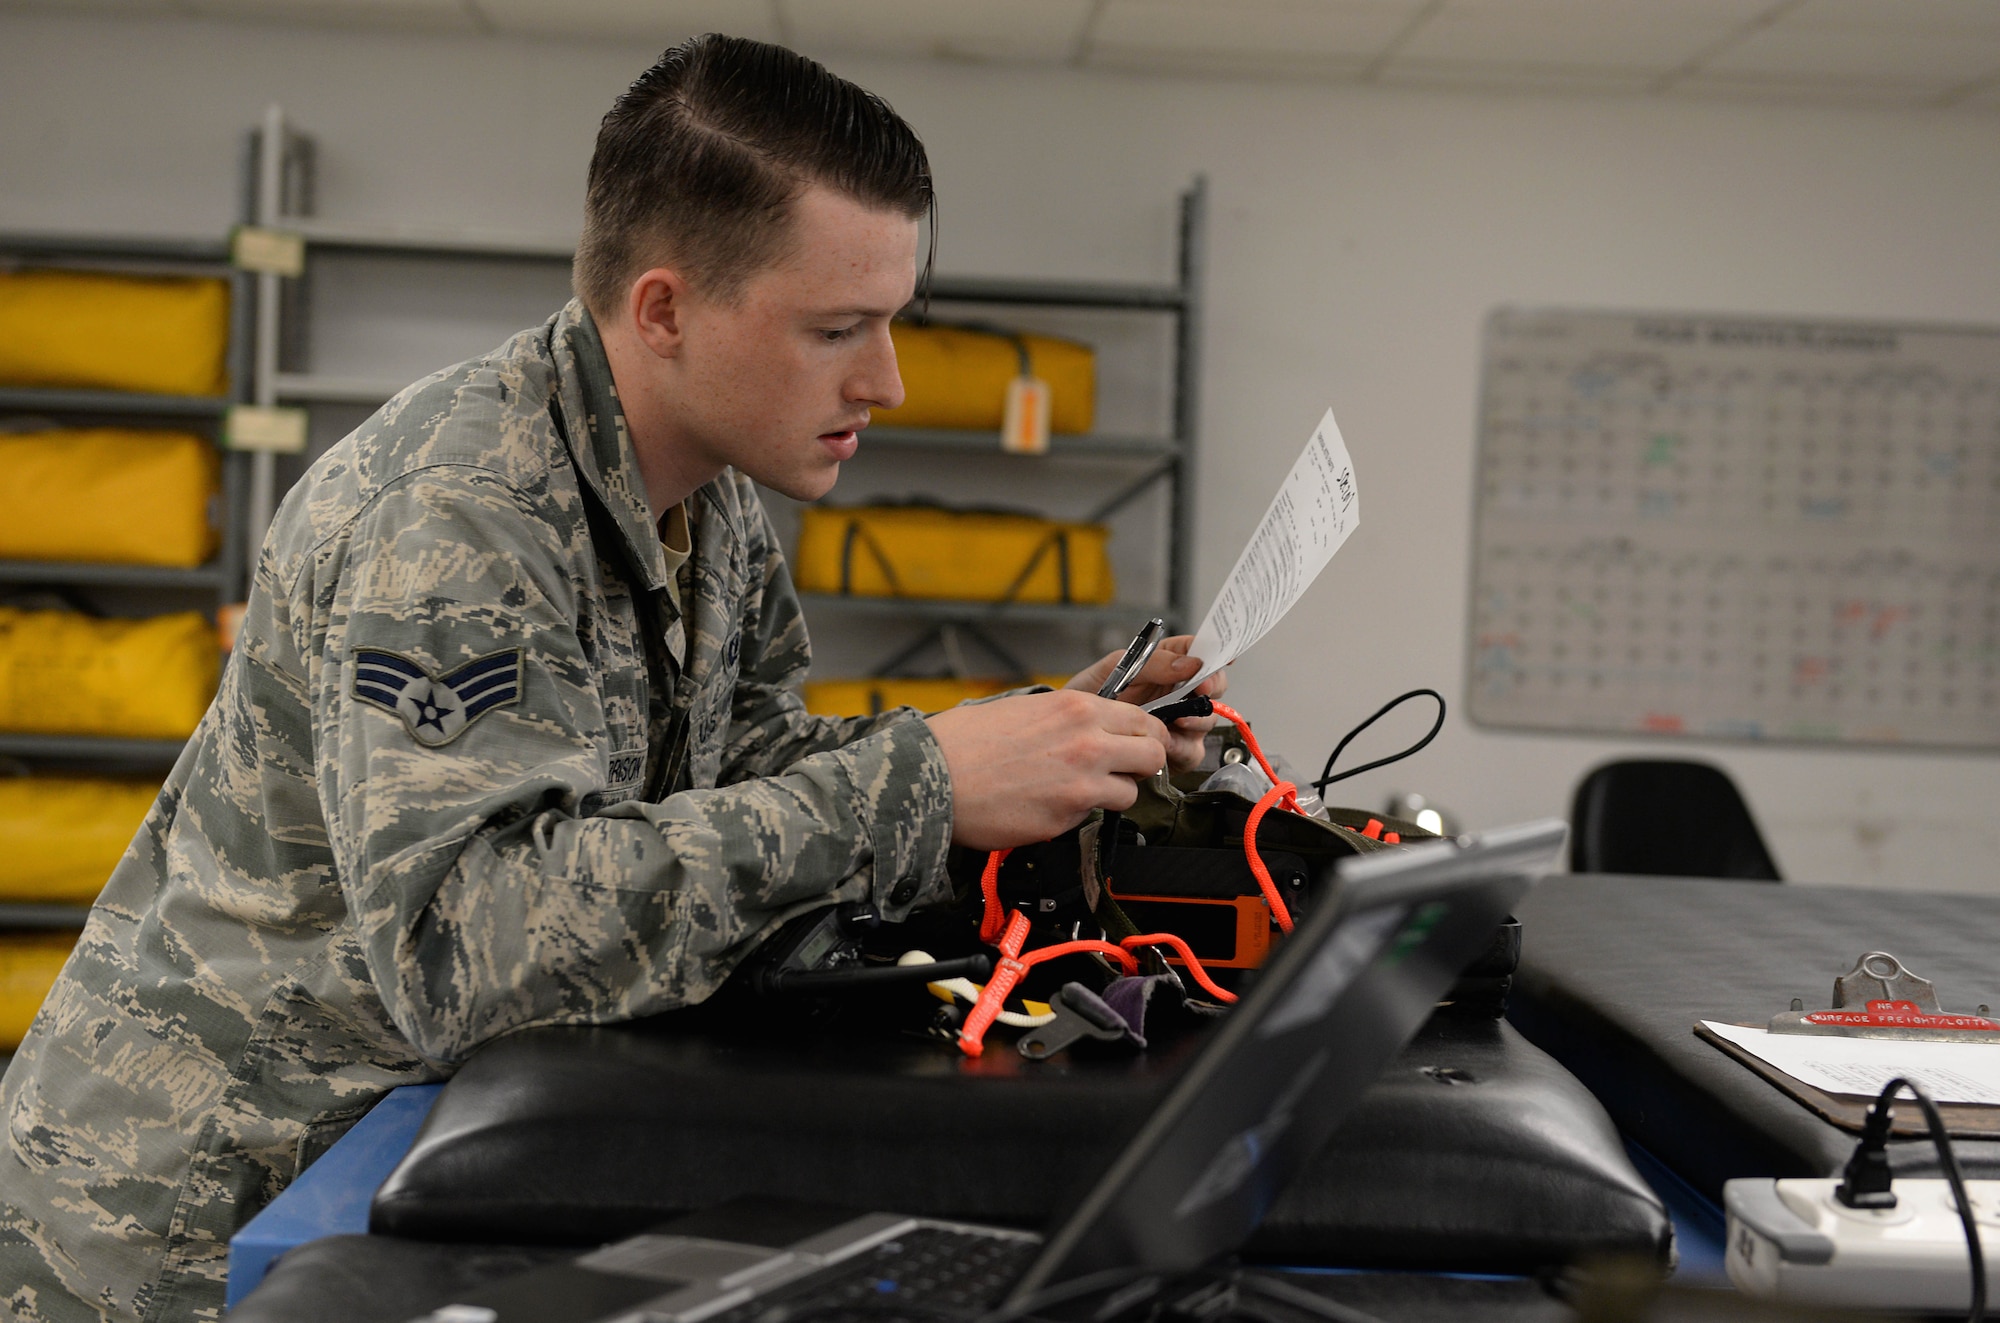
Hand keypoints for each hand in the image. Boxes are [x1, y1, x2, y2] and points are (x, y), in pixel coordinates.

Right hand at [924, 689, 1171, 849]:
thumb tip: (1096, 727)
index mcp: (1078, 708)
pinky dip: (1078, 814)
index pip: (1144, 720)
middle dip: (1142, 764)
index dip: (1146, 735)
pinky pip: (1091, 817)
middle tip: (1122, 770)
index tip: (1139, 745)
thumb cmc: (967, 741)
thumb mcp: (1026, 708)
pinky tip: (1049, 804)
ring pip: (1130, 793)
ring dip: (1113, 793)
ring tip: (1081, 790)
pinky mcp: (1065, 818)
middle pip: (1152, 755)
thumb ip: (1069, 717)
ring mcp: (1080, 784)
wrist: (931, 777)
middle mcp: (1088, 743)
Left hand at [1066, 634, 1226, 771]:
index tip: (1220, 658)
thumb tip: (1189, 663)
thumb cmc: (1090, 692)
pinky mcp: (1174, 750)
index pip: (1202, 653)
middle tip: (1202, 690)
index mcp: (1169, 664)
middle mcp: (1179, 693)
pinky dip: (1183, 749)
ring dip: (1197, 720)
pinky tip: (1166, 744)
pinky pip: (1191, 752)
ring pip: (1207, 721)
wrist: (1069, 730)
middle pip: (1213, 688)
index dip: (1216, 653)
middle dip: (1212, 688)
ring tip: (1178, 720)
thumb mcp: (1116, 668)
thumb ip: (1153, 662)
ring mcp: (1179, 722)